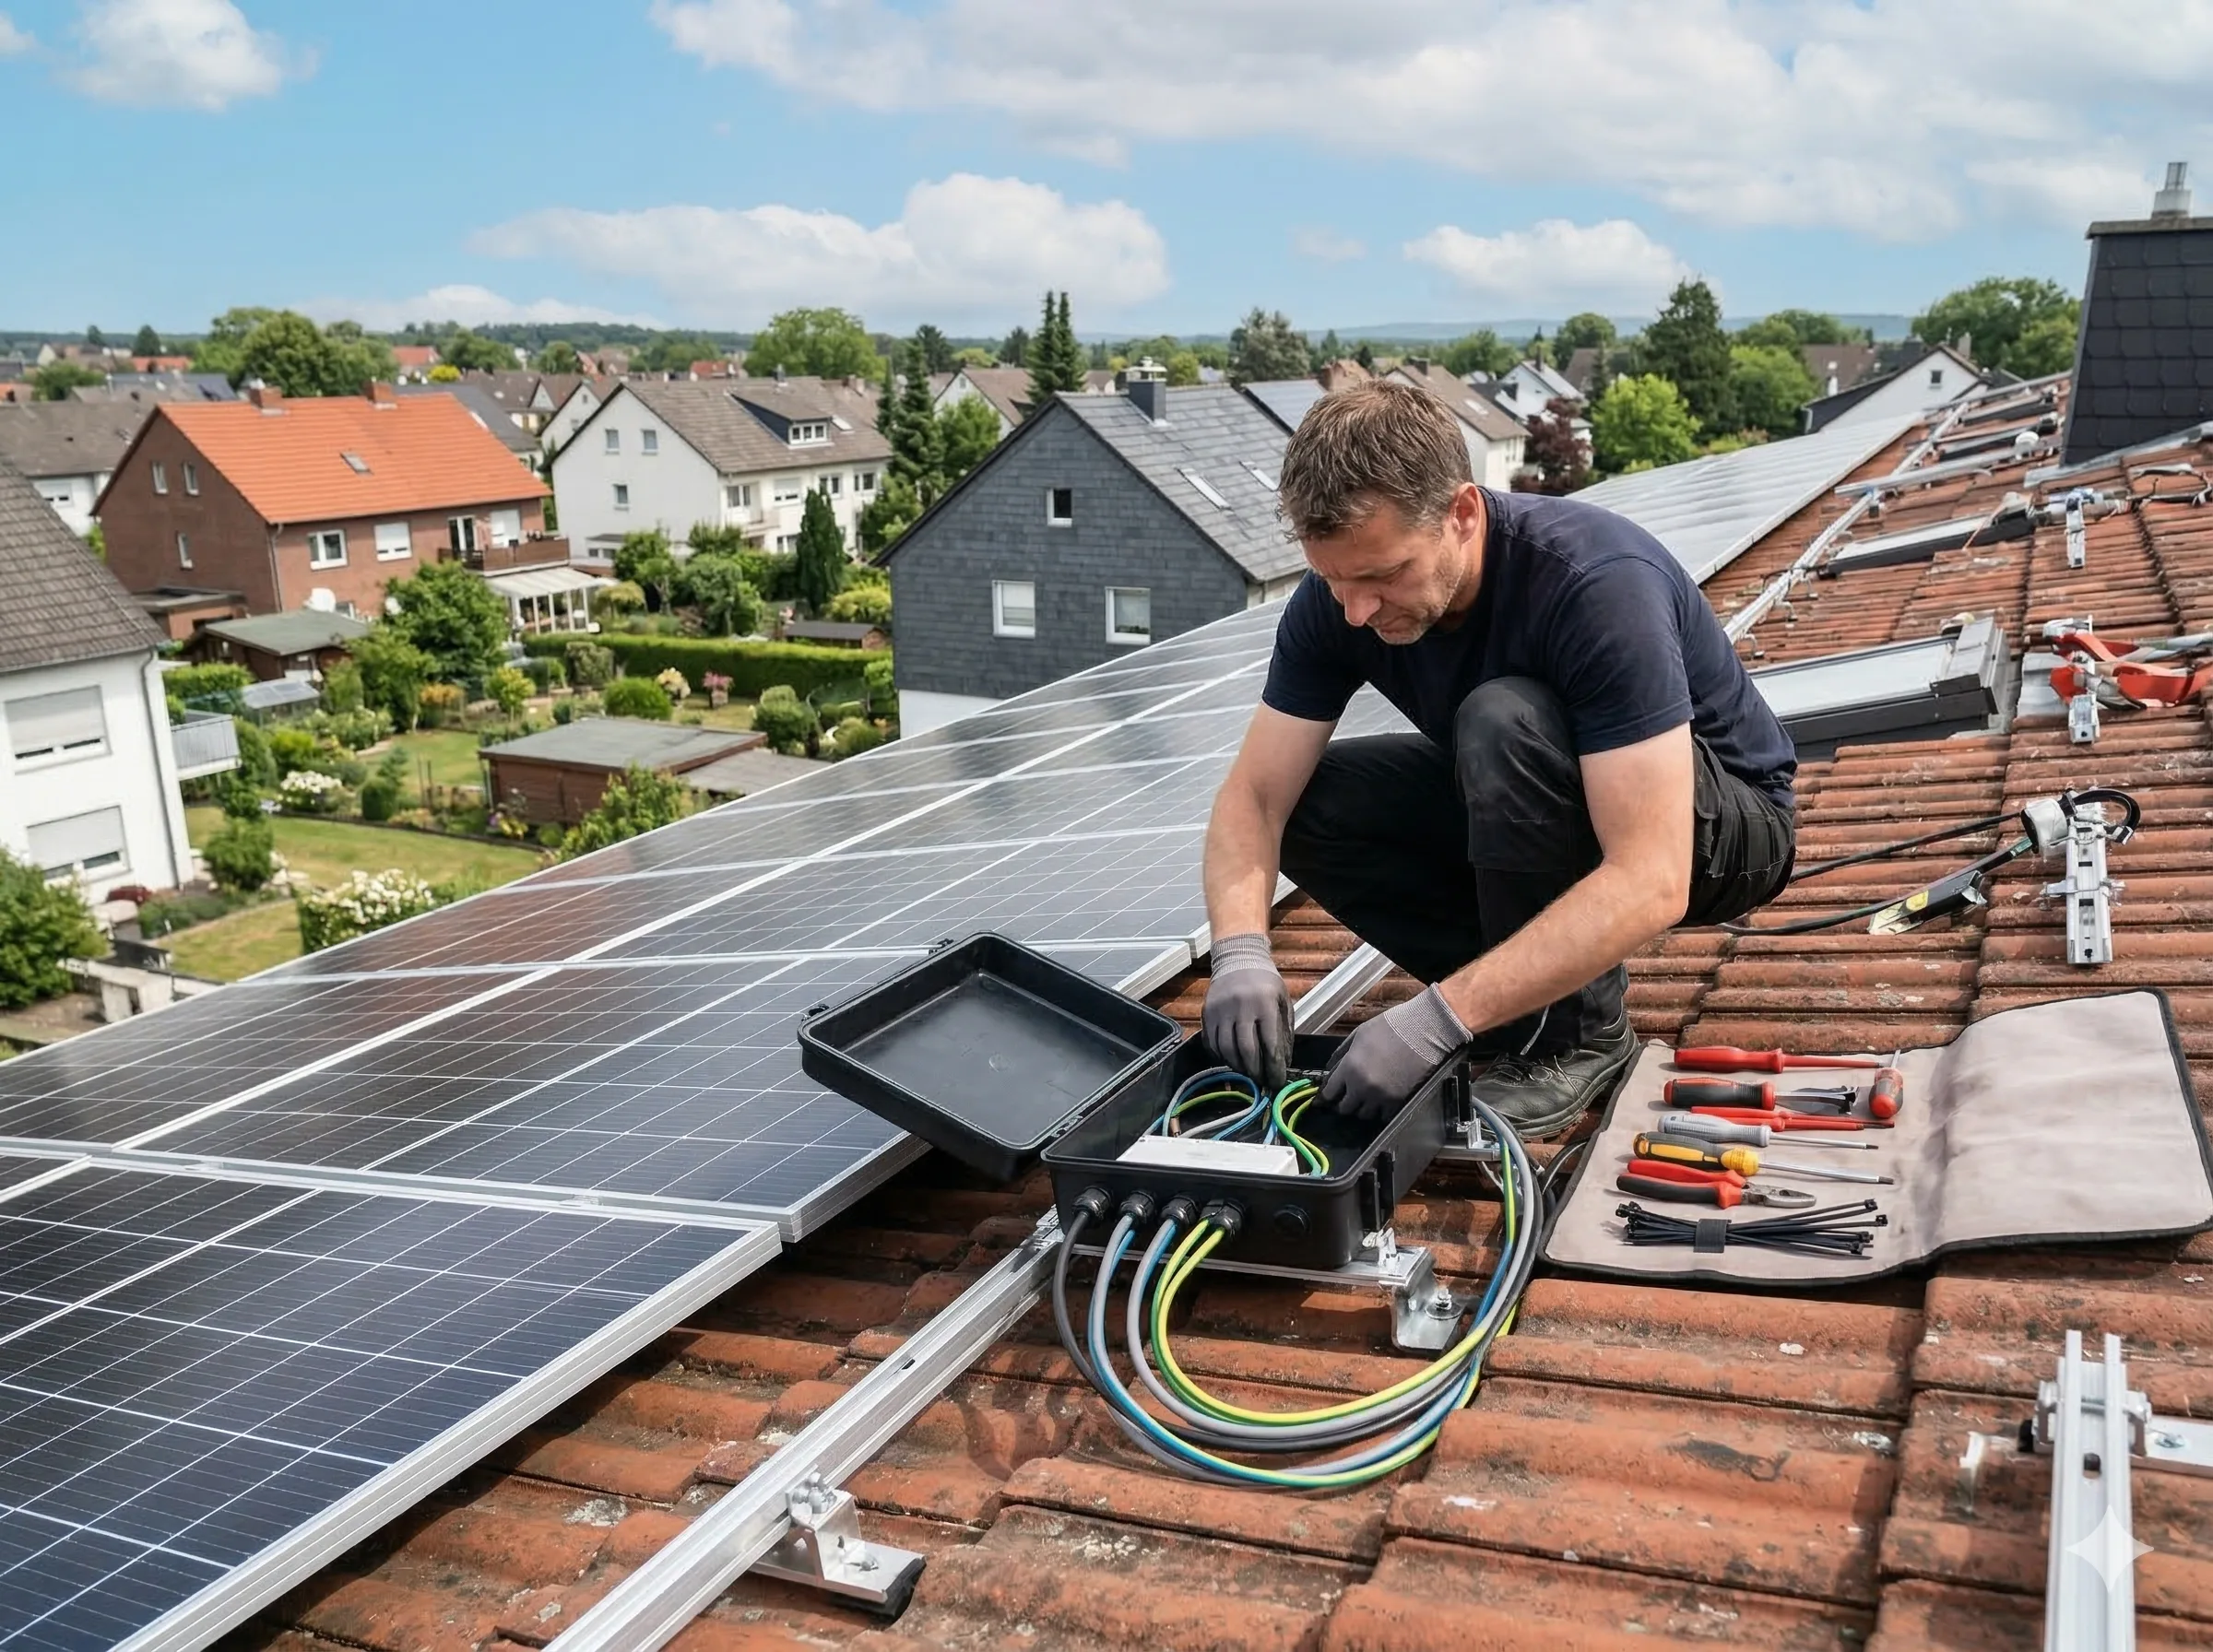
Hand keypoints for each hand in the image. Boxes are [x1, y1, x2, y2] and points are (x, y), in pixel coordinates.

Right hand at [1201, 932, 1291, 1089]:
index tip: (1277, 1082)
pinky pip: (1212, 1042)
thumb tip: (1283, 1062)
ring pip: (1227, 1049)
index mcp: (1265, 1004)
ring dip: (1238, 1066)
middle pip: (1246, 1050)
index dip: (1274, 1067)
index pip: (1270, 1043)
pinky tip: (1231, 1060)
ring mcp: (1221, 1010)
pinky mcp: (1207, 1013)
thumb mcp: (1282, 1001)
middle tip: (1262, 1082)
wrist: (1238, 958)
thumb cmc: (1266, 983)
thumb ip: (1285, 1030)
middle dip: (1255, 1071)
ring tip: (1247, 1073)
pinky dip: (1222, 1056)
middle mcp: (1241, 1007)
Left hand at [1321, 986, 1469, 1120]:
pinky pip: (1383, 1116)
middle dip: (1345, 1102)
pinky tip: (1382, 1101)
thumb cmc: (1390, 1027)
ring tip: (1367, 1097)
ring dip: (1363, 1108)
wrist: (1422, 1031)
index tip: (1327, 1097)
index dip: (1327, 1096)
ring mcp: (1381, 1097)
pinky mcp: (1398, 1101)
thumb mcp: (1358, 1034)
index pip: (1329, 1092)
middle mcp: (1362, 1087)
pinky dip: (1381, 1111)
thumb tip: (1330, 1069)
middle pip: (1345, 1108)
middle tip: (1349, 1096)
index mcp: (1349, 1068)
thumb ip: (1341, 1053)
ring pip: (1364, 1115)